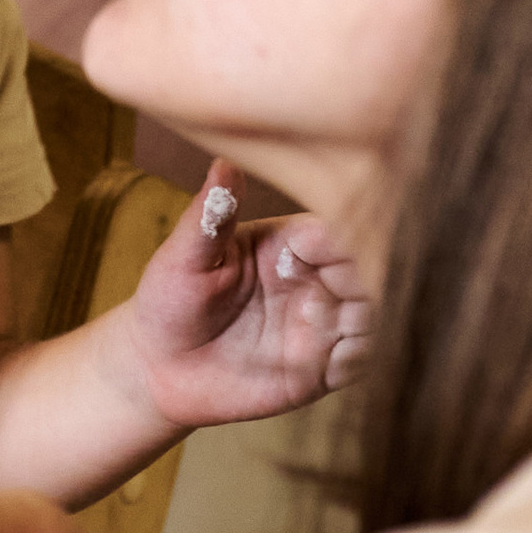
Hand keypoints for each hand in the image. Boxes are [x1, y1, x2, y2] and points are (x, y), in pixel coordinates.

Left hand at [124, 165, 370, 431]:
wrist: (160, 369)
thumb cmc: (168, 301)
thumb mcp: (183, 258)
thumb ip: (209, 217)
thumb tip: (223, 163)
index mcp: (287, 244)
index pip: (334, 232)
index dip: (346, 239)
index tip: (340, 251)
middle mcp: (312, 280)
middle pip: (366, 271)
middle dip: (368, 280)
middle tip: (344, 296)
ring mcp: (320, 324)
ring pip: (371, 314)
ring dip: (366, 320)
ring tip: (327, 331)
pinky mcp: (321, 368)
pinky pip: (359, 360)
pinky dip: (358, 358)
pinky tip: (331, 364)